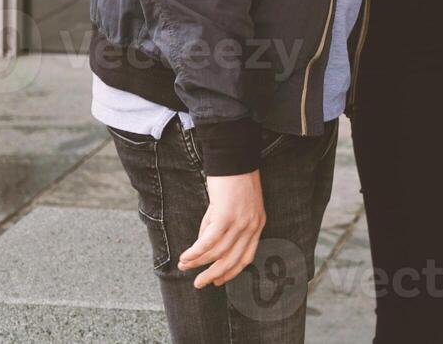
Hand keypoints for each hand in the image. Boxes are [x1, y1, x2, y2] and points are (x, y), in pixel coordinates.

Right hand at [177, 170, 265, 287]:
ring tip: (185, 266)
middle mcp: (251, 226)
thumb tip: (203, 248)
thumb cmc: (233, 180)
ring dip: (198, 263)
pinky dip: (195, 253)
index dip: (231, 271)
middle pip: (232, 260)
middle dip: (213, 275)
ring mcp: (240, 222)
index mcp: (257, 224)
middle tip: (199, 284)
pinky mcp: (225, 217)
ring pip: (217, 253)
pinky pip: (208, 242)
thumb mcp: (232, 206)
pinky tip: (185, 257)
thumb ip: (221, 227)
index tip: (218, 281)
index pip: (246, 256)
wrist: (234, 158)